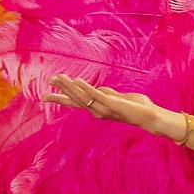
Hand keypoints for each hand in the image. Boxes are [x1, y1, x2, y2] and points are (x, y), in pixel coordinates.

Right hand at [47, 75, 182, 137]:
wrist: (148, 116)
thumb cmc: (135, 107)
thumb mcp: (117, 97)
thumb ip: (107, 93)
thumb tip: (98, 89)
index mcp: (97, 108)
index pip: (75, 102)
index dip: (60, 98)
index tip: (44, 97)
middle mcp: (96, 110)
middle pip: (75, 98)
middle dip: (62, 89)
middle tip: (49, 80)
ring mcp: (103, 108)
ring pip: (82, 96)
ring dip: (70, 86)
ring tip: (59, 77)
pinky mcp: (111, 104)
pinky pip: (96, 94)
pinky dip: (85, 87)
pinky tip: (77, 80)